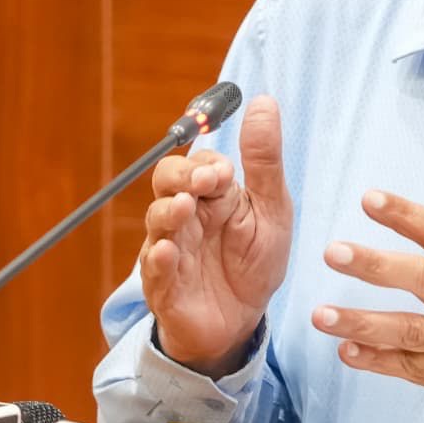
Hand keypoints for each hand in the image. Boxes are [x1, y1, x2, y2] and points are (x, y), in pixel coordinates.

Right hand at [140, 95, 292, 378]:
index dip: (209, 163)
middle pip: (167, 181)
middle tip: (205, 182)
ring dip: (168, 212)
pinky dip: (157, 259)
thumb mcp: (271, 209)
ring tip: (184, 209)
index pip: (200, 163)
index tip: (227, 170)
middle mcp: (186, 216)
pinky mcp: (164, 286)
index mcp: (213, 194)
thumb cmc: (255, 260)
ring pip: (157, 221)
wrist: (243, 320)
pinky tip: (166, 251)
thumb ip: (264, 160)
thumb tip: (264, 102)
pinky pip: (153, 269)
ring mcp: (170, 249)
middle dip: (182, 178)